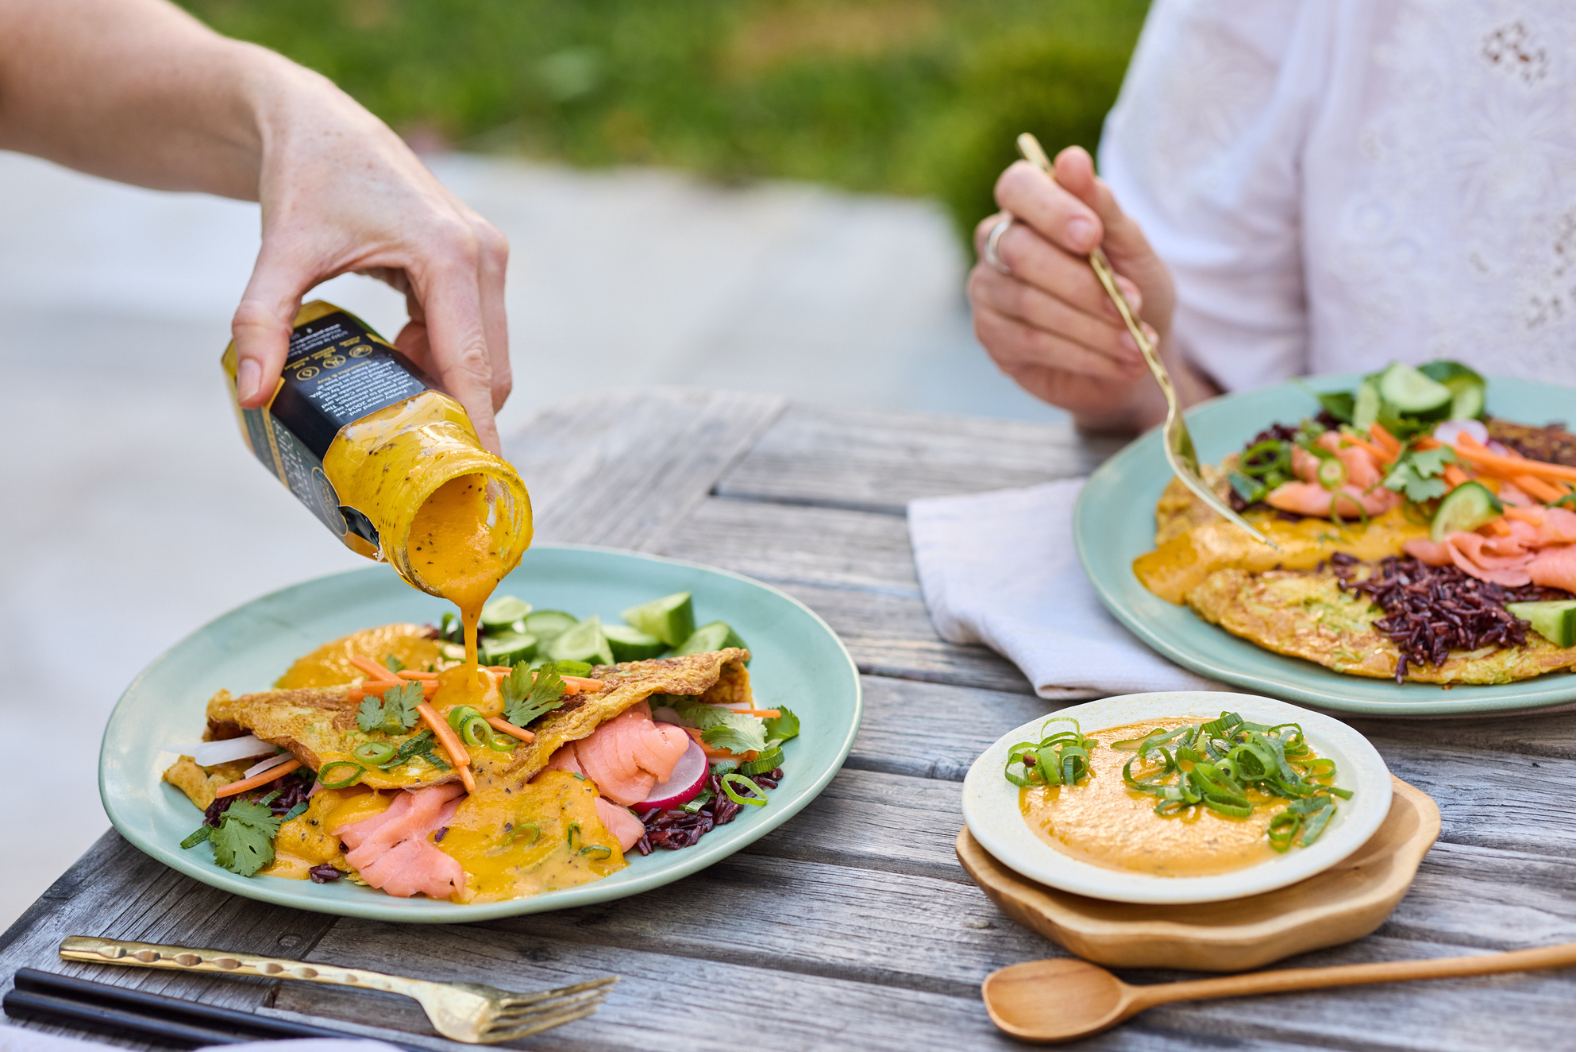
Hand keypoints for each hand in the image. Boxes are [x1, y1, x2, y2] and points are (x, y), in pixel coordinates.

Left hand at [230, 67, 510, 451]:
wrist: (320, 124)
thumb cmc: (306, 179)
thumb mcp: (281, 252)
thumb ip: (264, 322)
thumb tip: (254, 395)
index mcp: (449, 255)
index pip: (474, 364)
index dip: (478, 426)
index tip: (483, 479)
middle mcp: (482, 255)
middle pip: (491, 368)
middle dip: (456, 414)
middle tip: (409, 453)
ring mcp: (486, 257)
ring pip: (486, 354)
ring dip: (444, 384)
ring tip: (388, 396)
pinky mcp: (478, 262)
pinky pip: (474, 334)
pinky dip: (441, 358)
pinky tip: (396, 355)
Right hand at [967, 146, 1187, 431]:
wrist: (1134, 352)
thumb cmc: (1131, 288)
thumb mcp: (1131, 247)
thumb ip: (1102, 207)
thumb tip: (1071, 159)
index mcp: (1030, 206)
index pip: (1017, 187)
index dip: (1050, 208)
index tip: (1091, 235)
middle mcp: (998, 244)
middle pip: (1019, 250)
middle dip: (1080, 281)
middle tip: (1132, 302)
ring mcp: (988, 292)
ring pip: (1028, 302)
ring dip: (1091, 325)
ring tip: (1138, 342)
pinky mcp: (993, 337)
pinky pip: (1032, 342)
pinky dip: (1083, 353)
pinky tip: (1120, 362)